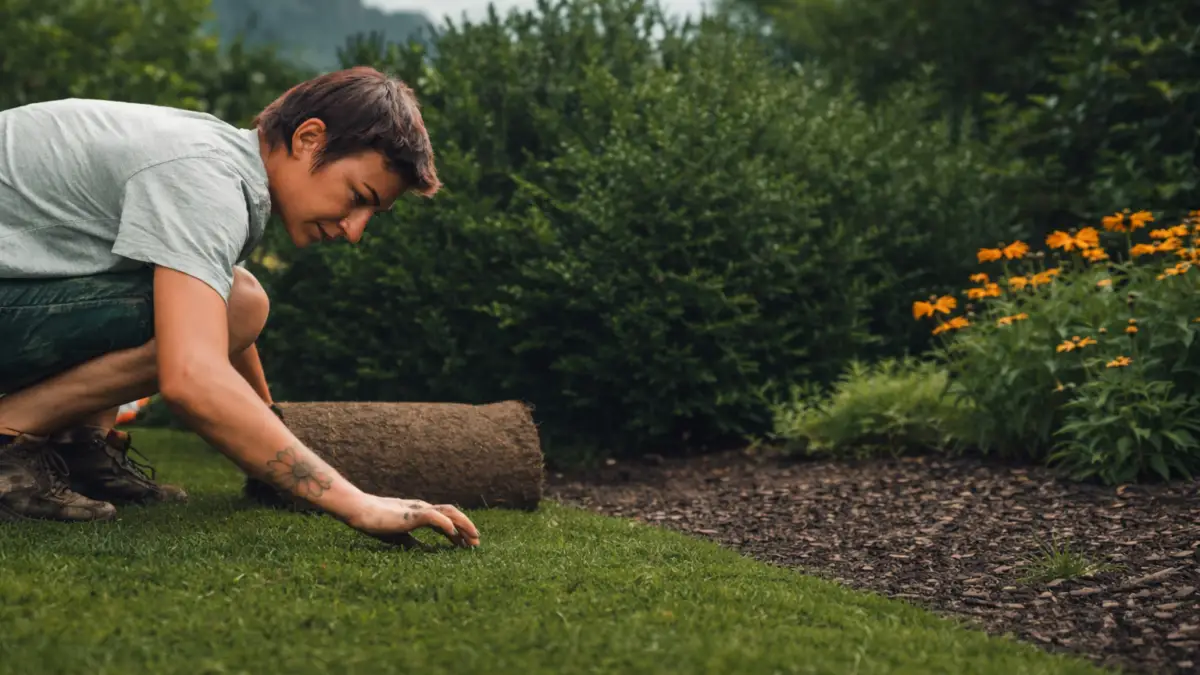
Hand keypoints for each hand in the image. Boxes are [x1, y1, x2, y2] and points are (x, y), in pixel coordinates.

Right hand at [350, 495, 480, 549]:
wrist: (361, 512)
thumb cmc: (377, 523)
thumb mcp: (400, 537)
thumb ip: (414, 542)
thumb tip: (427, 551)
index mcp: (420, 513)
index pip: (446, 521)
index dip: (458, 532)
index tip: (467, 545)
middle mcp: (423, 509)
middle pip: (452, 515)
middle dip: (466, 528)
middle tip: (477, 543)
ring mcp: (418, 509)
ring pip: (448, 513)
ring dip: (463, 525)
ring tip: (473, 538)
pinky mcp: (411, 514)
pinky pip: (434, 517)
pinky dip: (446, 524)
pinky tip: (453, 533)